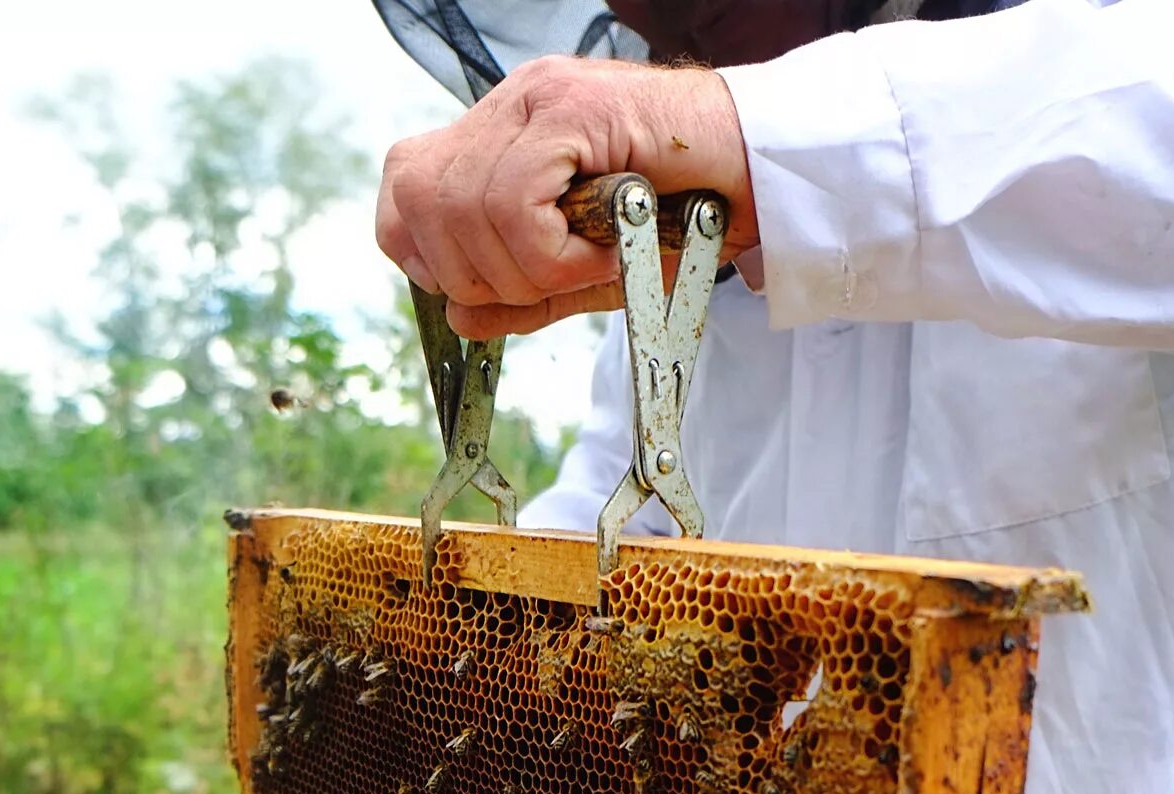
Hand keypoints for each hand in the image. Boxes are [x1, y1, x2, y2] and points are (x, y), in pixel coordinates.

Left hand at [378, 57, 758, 338]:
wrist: (767, 179)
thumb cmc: (687, 219)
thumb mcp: (586, 273)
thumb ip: (520, 294)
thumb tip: (458, 315)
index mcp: (504, 133)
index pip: (407, 186)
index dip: (426, 252)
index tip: (483, 287)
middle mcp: (513, 104)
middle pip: (422, 200)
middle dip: (475, 273)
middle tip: (548, 286)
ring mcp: (539, 98)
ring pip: (464, 206)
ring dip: (524, 267)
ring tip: (587, 269)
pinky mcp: (573, 106)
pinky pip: (515, 200)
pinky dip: (551, 251)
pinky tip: (599, 255)